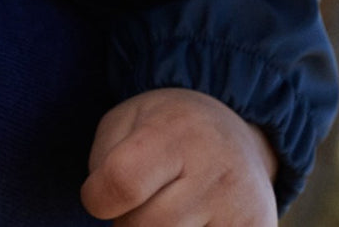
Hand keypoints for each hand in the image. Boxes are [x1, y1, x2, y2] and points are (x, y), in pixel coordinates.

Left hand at [81, 88, 278, 225]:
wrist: (234, 133)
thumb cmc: (164, 130)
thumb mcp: (125, 121)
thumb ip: (103, 162)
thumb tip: (102, 207)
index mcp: (175, 132)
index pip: (123, 182)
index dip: (97, 197)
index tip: (98, 194)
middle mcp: (215, 171)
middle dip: (126, 223)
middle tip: (138, 202)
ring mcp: (242, 212)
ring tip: (164, 213)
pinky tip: (192, 222)